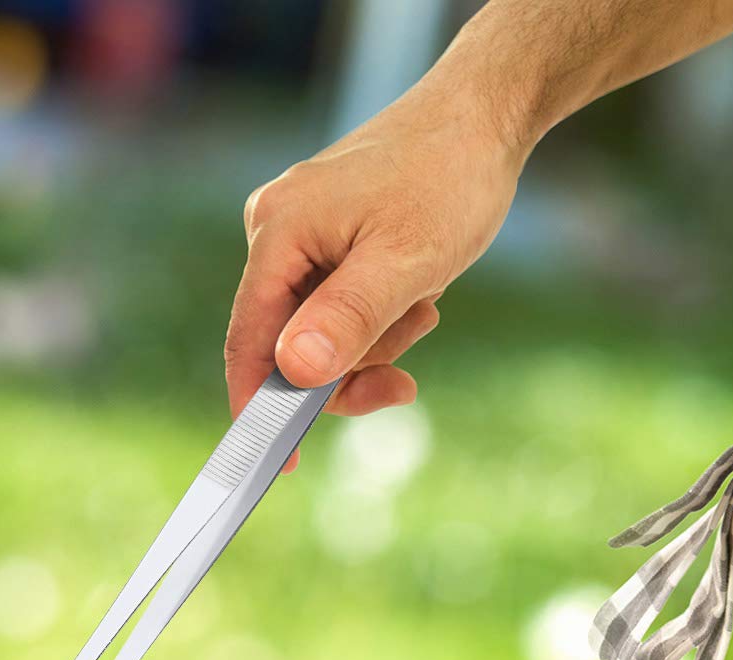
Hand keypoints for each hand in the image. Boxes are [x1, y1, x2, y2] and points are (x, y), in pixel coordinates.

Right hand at [224, 75, 527, 440]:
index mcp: (279, 231)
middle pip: (288, 347)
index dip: (260, 410)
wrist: (484, 119)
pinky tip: (417, 292)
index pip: (248, 341)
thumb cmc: (449, 180)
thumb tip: (294, 372)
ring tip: (422, 305)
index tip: (281, 465)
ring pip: (321, 337)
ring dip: (376, 342)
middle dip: (350, 369)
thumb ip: (348, 319)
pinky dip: (381, 320)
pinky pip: (340, 311)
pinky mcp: (327, 242)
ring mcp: (300, 236)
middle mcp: (275, 231)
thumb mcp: (406, 262)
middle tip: (405, 378)